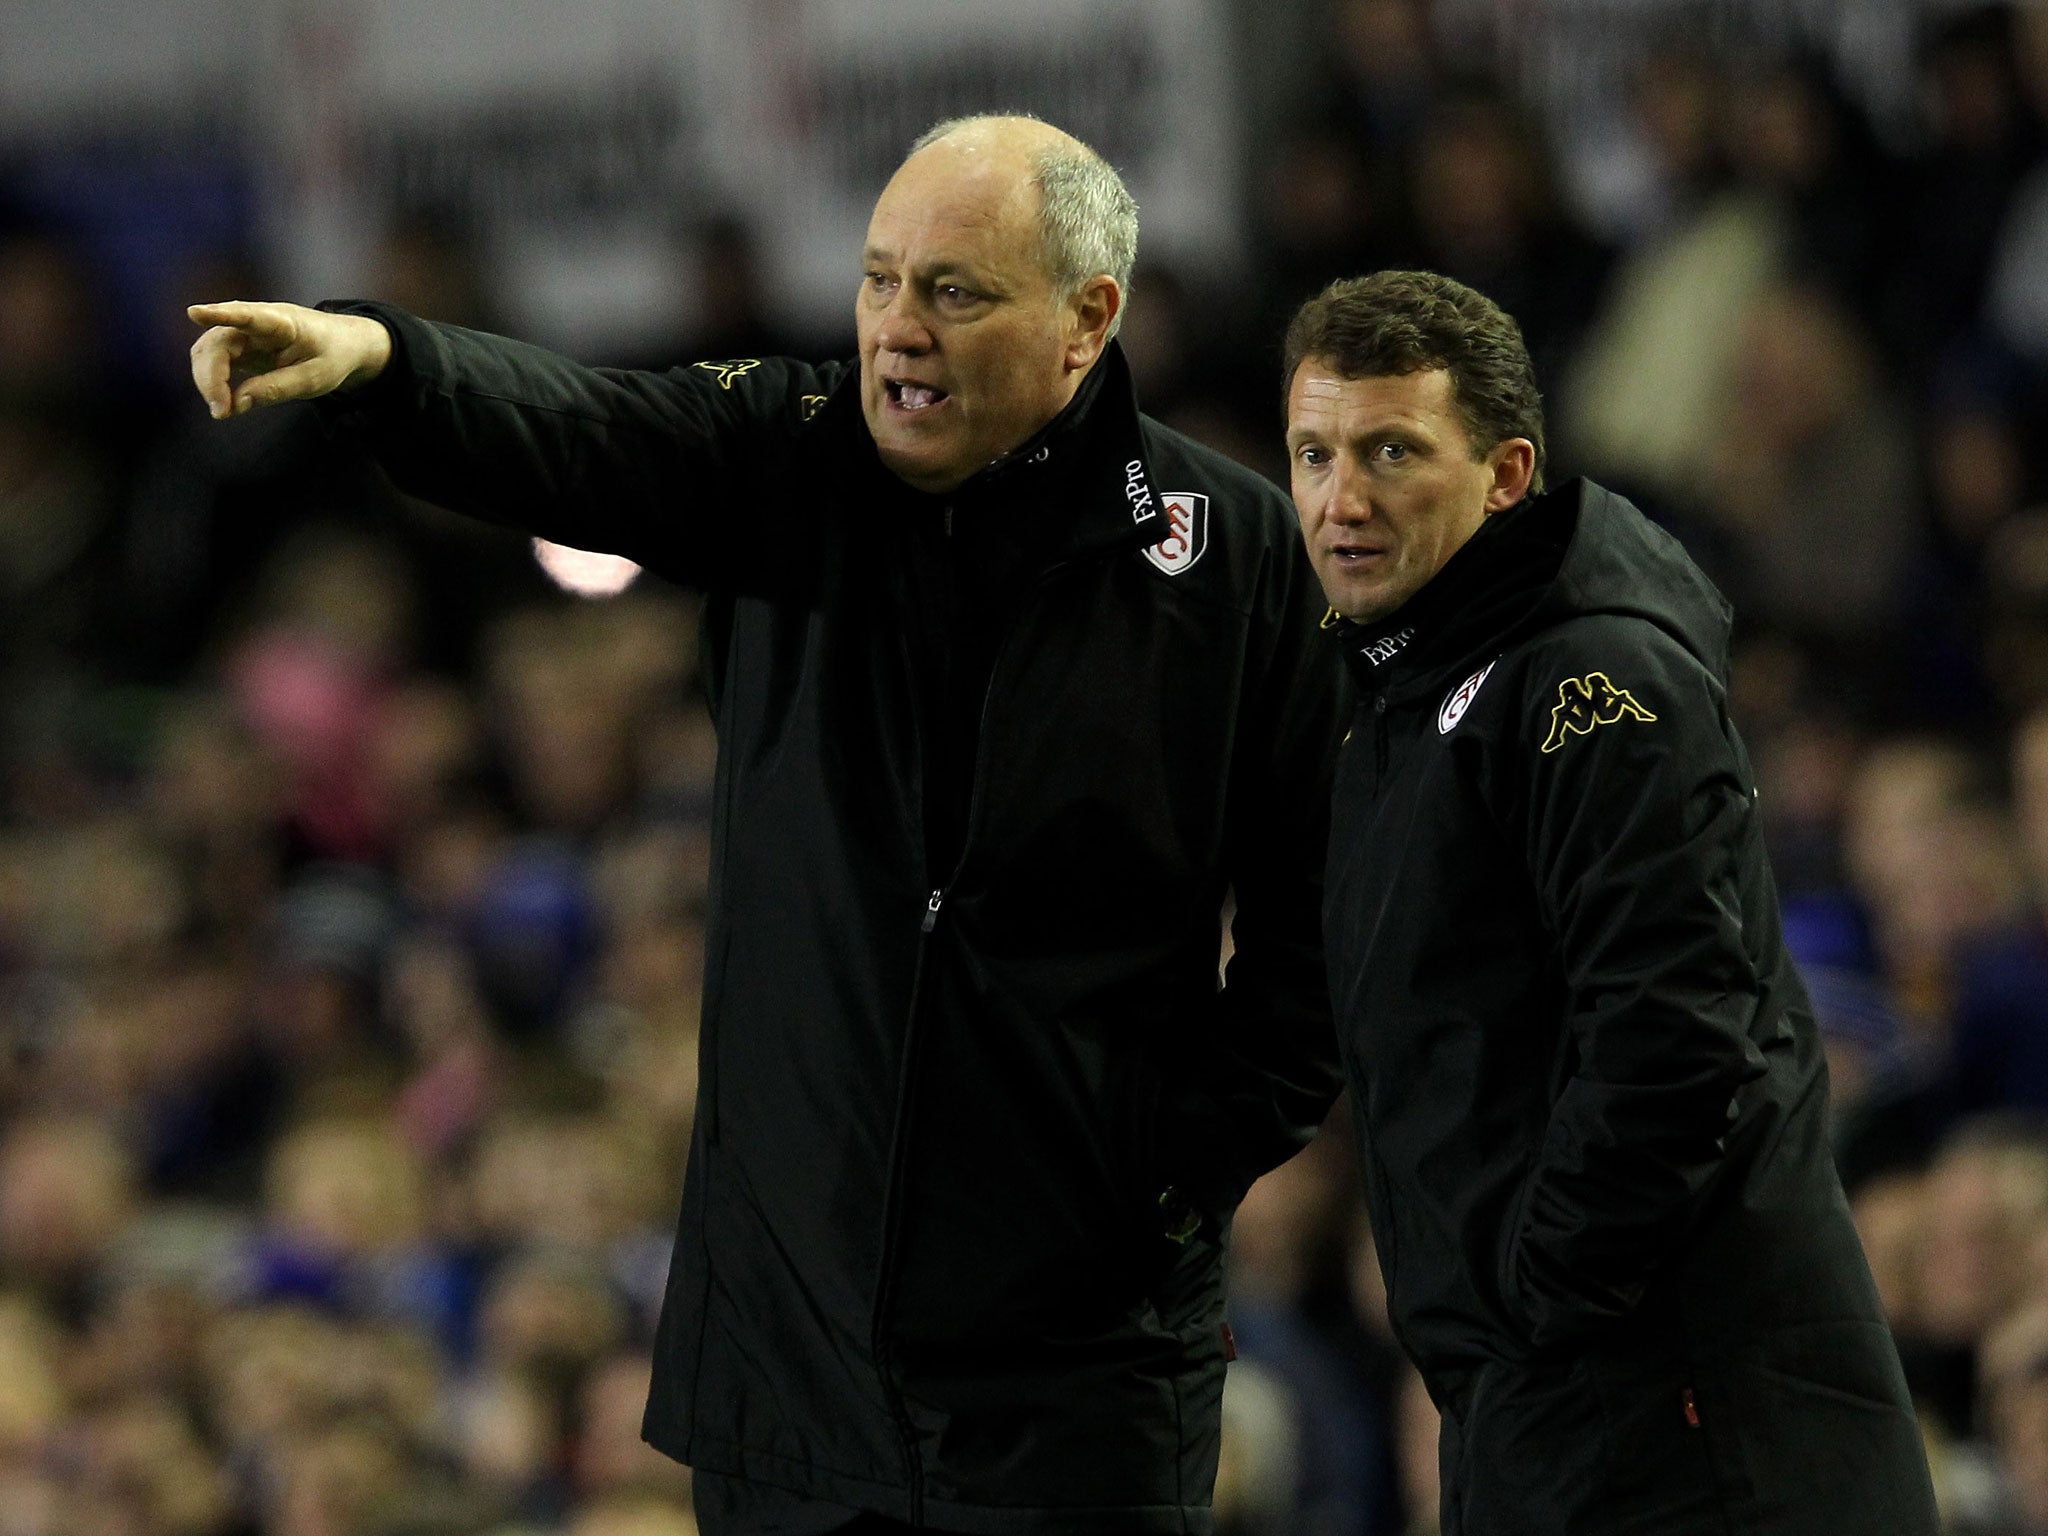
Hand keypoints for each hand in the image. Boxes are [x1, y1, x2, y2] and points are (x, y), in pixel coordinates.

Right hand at [186, 301, 392, 418]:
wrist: (342, 344)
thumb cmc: (331, 356)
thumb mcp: (316, 378)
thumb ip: (279, 388)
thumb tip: (238, 402)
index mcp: (282, 322)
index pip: (247, 315)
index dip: (220, 314)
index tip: (194, 312)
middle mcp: (256, 321)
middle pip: (218, 342)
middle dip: (211, 377)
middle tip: (221, 411)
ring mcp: (244, 333)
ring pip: (209, 351)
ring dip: (209, 381)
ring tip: (223, 411)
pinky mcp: (240, 347)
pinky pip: (214, 361)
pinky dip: (214, 383)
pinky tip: (225, 404)